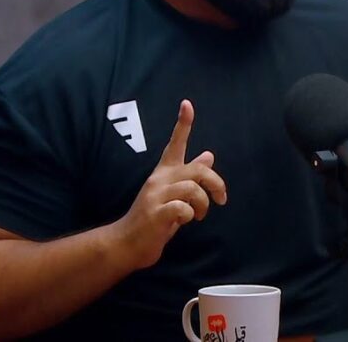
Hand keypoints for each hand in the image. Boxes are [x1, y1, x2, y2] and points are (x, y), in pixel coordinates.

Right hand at [112, 100, 226, 269]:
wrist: (127, 243)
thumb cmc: (154, 218)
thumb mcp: (175, 195)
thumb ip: (190, 176)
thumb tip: (208, 155)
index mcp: (163, 173)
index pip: (174, 144)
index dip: (182, 124)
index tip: (187, 104)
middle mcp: (158, 179)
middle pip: (197, 170)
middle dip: (216, 184)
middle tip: (220, 200)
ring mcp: (155, 196)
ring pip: (192, 188)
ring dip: (203, 204)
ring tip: (199, 215)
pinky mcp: (156, 213)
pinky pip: (182, 207)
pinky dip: (189, 215)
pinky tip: (184, 221)